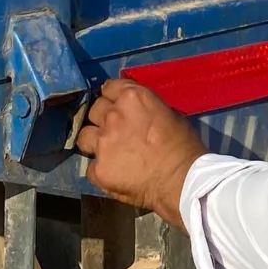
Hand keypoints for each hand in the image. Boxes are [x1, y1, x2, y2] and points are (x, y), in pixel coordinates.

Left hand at [74, 79, 204, 225]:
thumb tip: (139, 113)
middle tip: (116, 130)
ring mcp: (102, 143)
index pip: (109, 87)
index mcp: (132, 98)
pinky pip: (91, 166)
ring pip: (84, 136)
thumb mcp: (171, 115)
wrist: (182, 181)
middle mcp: (112, 116)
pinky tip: (115, 174)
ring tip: (108, 152)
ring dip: (94, 141)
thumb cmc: (184, 147)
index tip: (118, 105)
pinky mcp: (98, 169)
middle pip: (95, 109)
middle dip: (103, 117)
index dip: (113, 97)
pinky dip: (101, 169)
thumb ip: (147, 109)